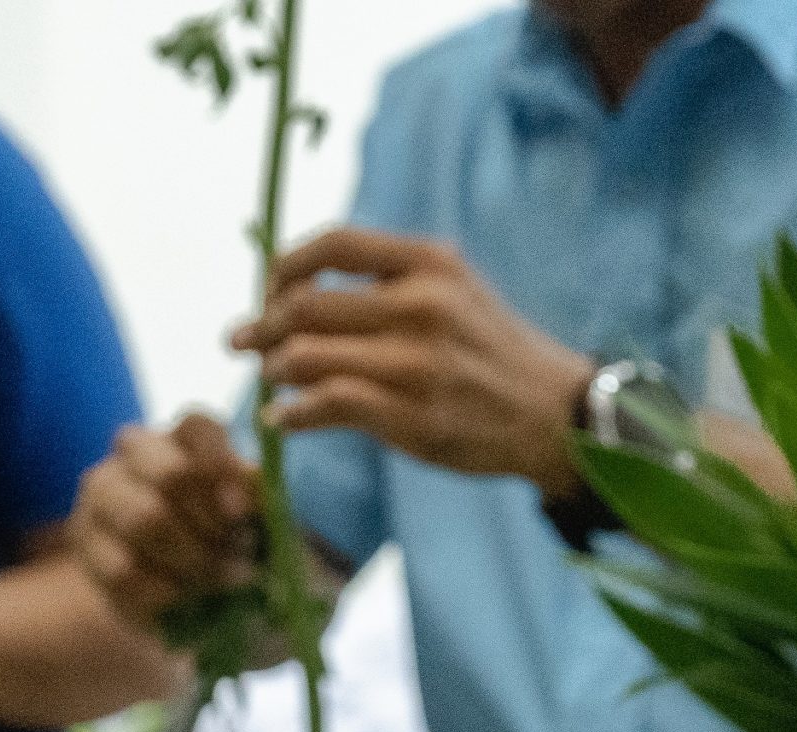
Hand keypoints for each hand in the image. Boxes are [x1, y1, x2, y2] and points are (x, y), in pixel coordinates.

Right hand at [73, 414, 260, 627]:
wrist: (197, 598)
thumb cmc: (235, 547)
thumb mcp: (260, 523)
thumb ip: (259, 500)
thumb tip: (251, 485)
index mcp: (184, 437)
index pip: (199, 427)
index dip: (223, 469)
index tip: (244, 514)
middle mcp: (135, 454)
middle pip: (169, 472)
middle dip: (210, 523)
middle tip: (236, 557)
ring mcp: (102, 495)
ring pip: (143, 520)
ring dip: (190, 559)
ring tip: (217, 583)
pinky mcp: (84, 542)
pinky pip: (123, 568)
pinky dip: (164, 591)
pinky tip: (185, 601)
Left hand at [235, 226, 596, 501]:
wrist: (553, 412)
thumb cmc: (490, 352)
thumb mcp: (454, 290)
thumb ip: (390, 281)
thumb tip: (300, 286)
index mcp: (428, 263)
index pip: (330, 246)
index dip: (283, 268)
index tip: (268, 291)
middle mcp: (421, 304)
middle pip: (303, 305)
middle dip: (260, 326)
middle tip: (243, 344)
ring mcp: (416, 362)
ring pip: (305, 356)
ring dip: (271, 371)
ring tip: (269, 381)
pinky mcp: (411, 416)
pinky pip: (324, 406)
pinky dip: (290, 414)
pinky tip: (281, 420)